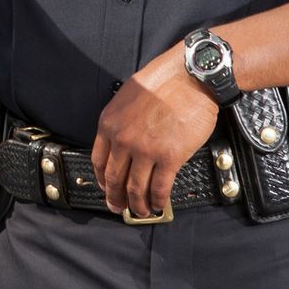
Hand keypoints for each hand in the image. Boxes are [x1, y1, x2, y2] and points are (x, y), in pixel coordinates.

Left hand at [90, 52, 217, 216]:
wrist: (190, 76)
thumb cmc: (163, 81)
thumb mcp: (128, 97)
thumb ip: (121, 121)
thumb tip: (123, 140)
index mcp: (109, 123)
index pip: (98, 160)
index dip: (101, 180)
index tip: (105, 188)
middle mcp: (123, 139)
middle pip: (114, 178)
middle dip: (115, 197)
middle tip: (119, 207)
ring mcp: (145, 150)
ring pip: (135, 188)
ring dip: (137, 204)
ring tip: (140, 211)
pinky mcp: (169, 157)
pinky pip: (159, 187)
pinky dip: (157, 201)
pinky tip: (158, 205)